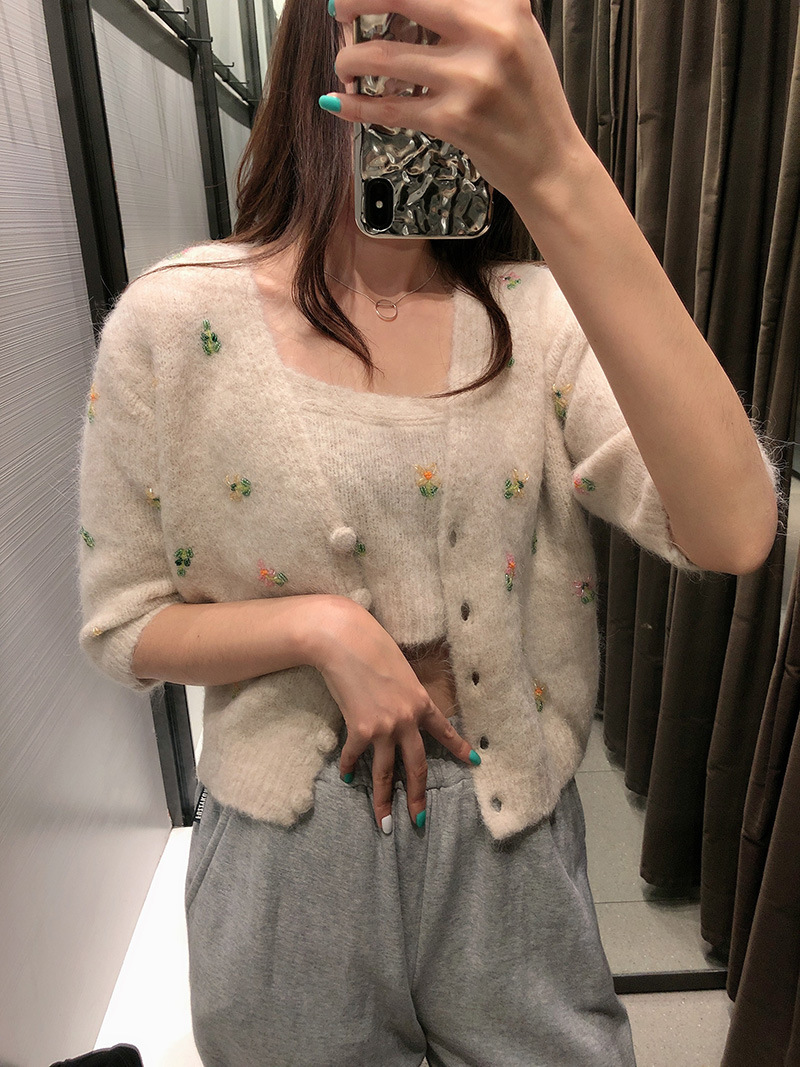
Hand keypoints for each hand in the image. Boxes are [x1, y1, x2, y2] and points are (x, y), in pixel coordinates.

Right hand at [311, 598, 476, 831]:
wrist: (345, 641)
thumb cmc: (372, 646)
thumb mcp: (401, 669)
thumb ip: (405, 692)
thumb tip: (400, 704)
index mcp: (421, 702)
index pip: (444, 732)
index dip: (460, 749)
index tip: (475, 763)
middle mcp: (407, 720)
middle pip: (416, 767)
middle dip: (418, 797)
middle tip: (420, 821)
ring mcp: (384, 727)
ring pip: (386, 773)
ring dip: (383, 801)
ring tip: (384, 823)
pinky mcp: (360, 729)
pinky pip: (355, 757)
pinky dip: (349, 767)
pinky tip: (347, 777)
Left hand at [324, 0, 585, 206]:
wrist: (549, 162)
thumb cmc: (529, 101)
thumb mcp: (515, 35)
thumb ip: (472, 11)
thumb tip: (407, 4)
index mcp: (502, 5)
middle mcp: (488, 35)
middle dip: (355, 1)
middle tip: (339, 10)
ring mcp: (469, 80)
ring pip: (383, 57)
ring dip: (351, 60)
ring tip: (347, 65)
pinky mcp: (454, 120)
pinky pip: (389, 108)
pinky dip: (357, 105)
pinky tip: (341, 101)